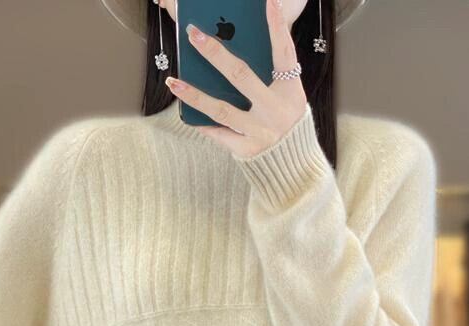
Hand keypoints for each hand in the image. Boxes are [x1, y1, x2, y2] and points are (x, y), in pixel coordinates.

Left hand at [164, 0, 306, 157]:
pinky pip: (219, 134)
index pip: (284, 52)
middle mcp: (276, 111)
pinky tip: (185, 112)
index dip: (276, 26)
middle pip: (241, 76)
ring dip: (195, 94)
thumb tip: (236, 47)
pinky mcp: (247, 151)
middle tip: (193, 34)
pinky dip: (203, 123)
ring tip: (174, 81)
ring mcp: (261, 132)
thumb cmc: (285, 122)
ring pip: (222, 109)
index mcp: (290, 91)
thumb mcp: (287, 97)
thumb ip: (269, 75)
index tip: (267, 1)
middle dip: (215, 53)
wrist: (294, 166)